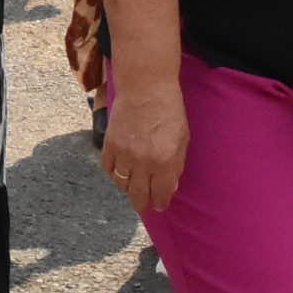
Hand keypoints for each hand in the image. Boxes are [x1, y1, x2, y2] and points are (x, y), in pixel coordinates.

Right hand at [100, 78, 189, 214]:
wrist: (146, 87)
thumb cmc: (169, 111)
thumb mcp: (183, 139)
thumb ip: (176, 165)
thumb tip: (168, 187)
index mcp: (165, 161)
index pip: (161, 194)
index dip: (160, 202)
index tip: (159, 204)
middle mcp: (143, 162)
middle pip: (139, 195)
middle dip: (143, 203)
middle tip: (145, 205)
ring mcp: (124, 154)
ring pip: (122, 185)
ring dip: (128, 189)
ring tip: (134, 187)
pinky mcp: (110, 144)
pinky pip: (109, 169)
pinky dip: (114, 174)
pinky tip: (121, 173)